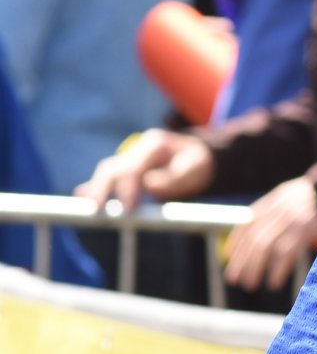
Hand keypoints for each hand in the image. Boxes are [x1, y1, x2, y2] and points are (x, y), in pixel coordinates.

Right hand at [74, 130, 215, 210]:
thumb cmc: (198, 164)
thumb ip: (174, 176)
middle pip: (113, 167)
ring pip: (107, 171)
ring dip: (96, 189)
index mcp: (155, 145)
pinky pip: (109, 176)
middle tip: (96, 209)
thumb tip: (149, 184)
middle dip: (103, 188)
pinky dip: (95, 186)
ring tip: (87, 207)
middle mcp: (138, 148)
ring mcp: (130, 156)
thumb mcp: (194, 168)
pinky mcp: (126, 167)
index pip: (135, 168)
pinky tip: (81, 196)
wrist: (197, 155)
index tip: (127, 208)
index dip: (128, 188)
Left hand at [225, 177, 316, 289]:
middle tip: (235, 279)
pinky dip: (278, 269)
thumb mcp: (301, 197)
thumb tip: (275, 234)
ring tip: (250, 284)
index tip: (230, 258)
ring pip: (264, 246)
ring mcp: (293, 217)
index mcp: (276, 200)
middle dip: (242, 260)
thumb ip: (286, 211)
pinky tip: (274, 282)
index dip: (236, 242)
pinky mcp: (306, 227)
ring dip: (254, 267)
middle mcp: (280, 208)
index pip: (247, 223)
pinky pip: (286, 252)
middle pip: (253, 238)